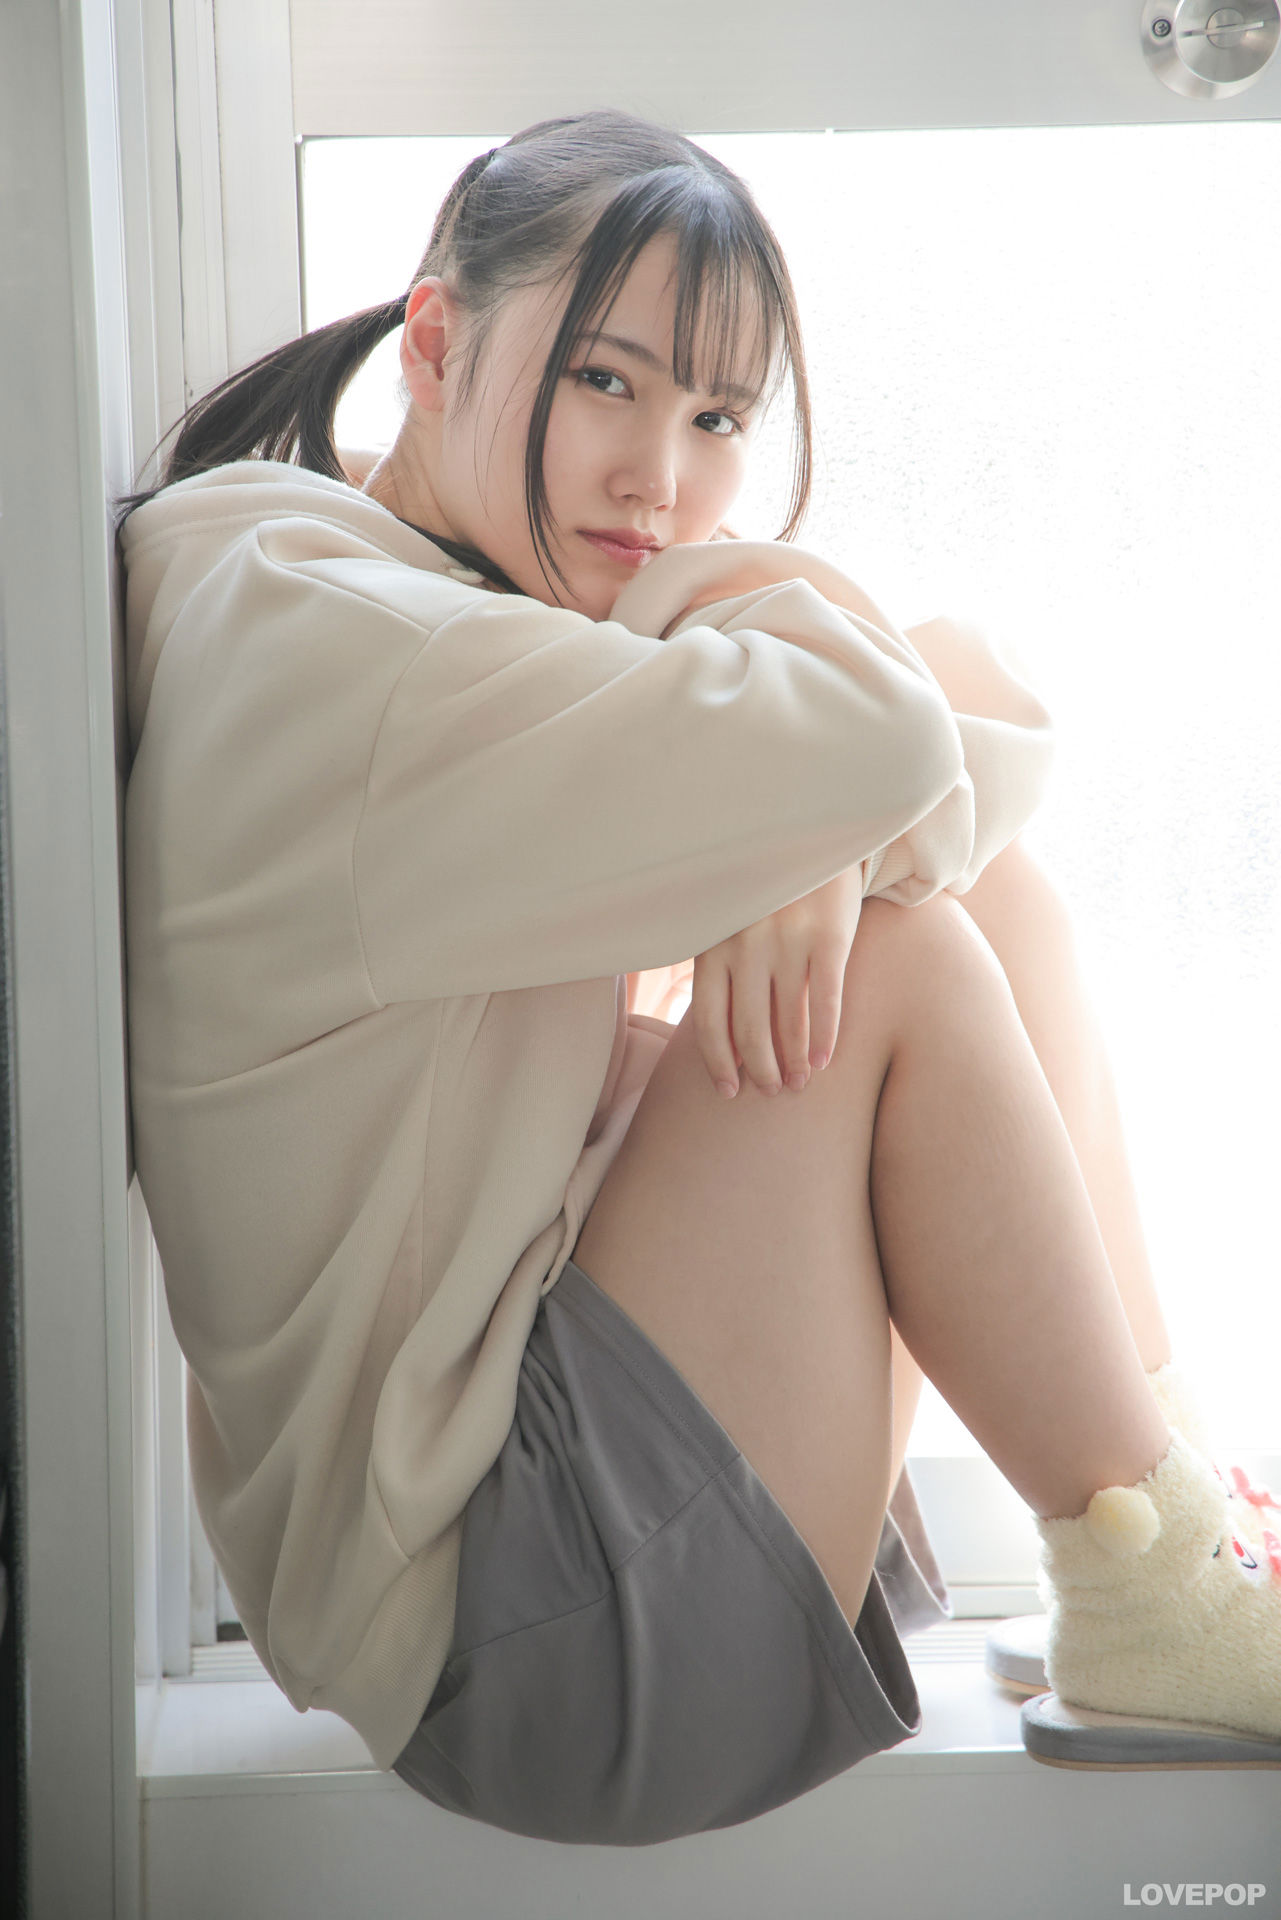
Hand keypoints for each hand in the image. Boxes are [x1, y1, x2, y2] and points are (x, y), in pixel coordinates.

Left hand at [690, 863, 864, 1098]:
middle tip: (771, 1091)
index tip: (729, 1090)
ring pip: (789, 1021)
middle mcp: (746, 947)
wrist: (809, 834)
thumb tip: (722, 1039)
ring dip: (795, 1061)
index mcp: (713, 945)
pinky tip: (826, 1059)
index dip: (719, 1062)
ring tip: (799, 1083)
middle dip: (760, 1069)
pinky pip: (826, 1000)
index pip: (708, 1021)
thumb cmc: (763, 889)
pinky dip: (826, 1036)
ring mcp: (788, 942)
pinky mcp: (829, 937)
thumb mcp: (728, 920)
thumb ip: (720, 968)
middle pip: (749, 1029)